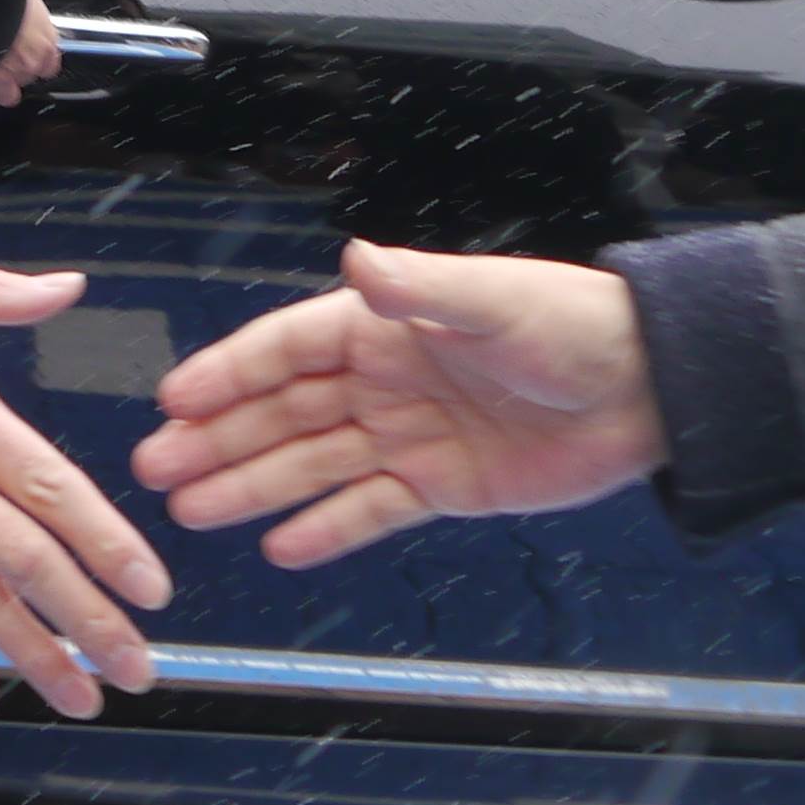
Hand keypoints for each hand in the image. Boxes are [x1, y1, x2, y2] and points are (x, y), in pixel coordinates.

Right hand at [0, 0, 60, 113]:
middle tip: (3, 60)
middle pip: (27, 80)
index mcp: (44, 41)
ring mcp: (4, 75)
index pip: (49, 65)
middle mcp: (28, 63)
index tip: (28, 54)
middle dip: (16, 73)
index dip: (35, 60)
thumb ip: (27, 15)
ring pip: (7, 95)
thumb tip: (21, 12)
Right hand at [132, 241, 664, 568]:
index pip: (284, 350)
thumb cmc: (568, 324)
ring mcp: (407, 435)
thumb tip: (355, 259)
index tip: (172, 400)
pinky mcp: (441, 486)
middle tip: (156, 470)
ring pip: (312, 465)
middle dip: (218, 439)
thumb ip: (415, 288)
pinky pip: (370, 510)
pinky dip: (326, 529)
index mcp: (380, 326)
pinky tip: (279, 546)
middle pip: (283, 414)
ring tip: (192, 510)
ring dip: (251, 485)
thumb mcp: (487, 300)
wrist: (649, 388)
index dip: (227, 374)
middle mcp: (381, 380)